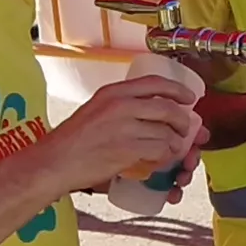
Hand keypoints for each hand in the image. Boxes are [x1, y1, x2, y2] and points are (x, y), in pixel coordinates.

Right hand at [41, 74, 205, 194]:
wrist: (54, 162)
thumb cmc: (72, 140)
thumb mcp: (95, 109)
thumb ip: (121, 105)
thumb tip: (154, 108)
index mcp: (113, 92)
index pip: (156, 83)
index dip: (178, 90)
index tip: (190, 98)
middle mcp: (121, 105)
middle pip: (168, 108)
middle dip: (183, 121)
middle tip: (185, 130)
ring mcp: (125, 127)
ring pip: (167, 132)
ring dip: (174, 143)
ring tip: (170, 149)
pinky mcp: (128, 150)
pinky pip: (160, 151)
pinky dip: (164, 157)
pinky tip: (157, 160)